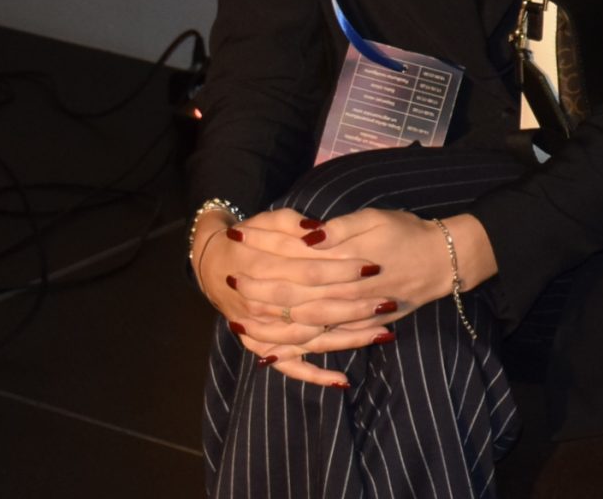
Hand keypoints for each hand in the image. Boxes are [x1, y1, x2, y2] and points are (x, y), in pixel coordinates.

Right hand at [192, 207, 393, 388]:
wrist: (214, 264)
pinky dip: (315, 375)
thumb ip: (292, 224)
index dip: (341, 270)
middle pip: (314, 309)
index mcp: (263, 269)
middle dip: (355, 307)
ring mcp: (261, 330)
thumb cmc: (250, 238)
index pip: (309, 272)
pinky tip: (343, 380)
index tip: (372, 268)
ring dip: (347, 339)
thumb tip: (317, 231)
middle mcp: (261, 304)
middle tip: (388, 303)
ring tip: (383, 333)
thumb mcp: (268, 222)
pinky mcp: (262, 347)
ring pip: (310, 339)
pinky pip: (290, 367)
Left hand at [195, 206, 484, 388]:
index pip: (294, 263)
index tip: (237, 246)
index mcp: (345, 263)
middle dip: (258, 291)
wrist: (444, 261)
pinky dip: (298, 352)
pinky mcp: (361, 328)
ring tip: (240, 320)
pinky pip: (324, 346)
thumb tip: (305, 236)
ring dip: (270, 325)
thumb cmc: (407, 233)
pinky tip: (275, 354)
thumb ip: (339, 230)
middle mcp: (345, 294)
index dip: (265, 256)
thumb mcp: (375, 218)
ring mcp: (353, 316)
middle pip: (293, 298)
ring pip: (303, 328)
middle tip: (229, 283)